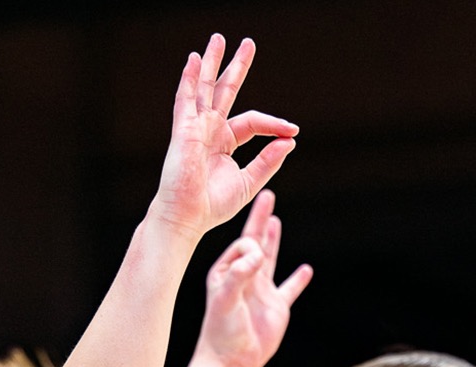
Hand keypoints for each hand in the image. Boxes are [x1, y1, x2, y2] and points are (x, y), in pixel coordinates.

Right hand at [151, 35, 297, 238]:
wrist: (187, 217)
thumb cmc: (212, 206)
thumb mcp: (248, 182)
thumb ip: (268, 161)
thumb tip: (289, 140)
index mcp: (224, 144)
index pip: (252, 122)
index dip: (273, 123)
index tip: (292, 130)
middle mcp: (209, 131)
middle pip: (225, 92)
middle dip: (236, 68)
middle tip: (248, 44)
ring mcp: (195, 128)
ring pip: (205, 89)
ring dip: (211, 64)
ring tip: (218, 39)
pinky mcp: (184, 131)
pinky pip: (186, 99)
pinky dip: (190, 79)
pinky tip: (194, 60)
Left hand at [190, 190, 312, 366]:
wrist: (230, 363)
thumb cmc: (220, 333)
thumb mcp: (225, 299)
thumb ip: (239, 275)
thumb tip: (255, 253)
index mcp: (226, 272)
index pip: (242, 245)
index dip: (250, 242)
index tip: (254, 256)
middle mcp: (242, 278)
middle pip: (254, 241)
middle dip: (260, 218)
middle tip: (267, 195)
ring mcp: (260, 292)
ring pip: (270, 259)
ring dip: (273, 240)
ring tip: (275, 220)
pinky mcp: (275, 308)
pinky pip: (289, 290)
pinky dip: (298, 280)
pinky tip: (306, 269)